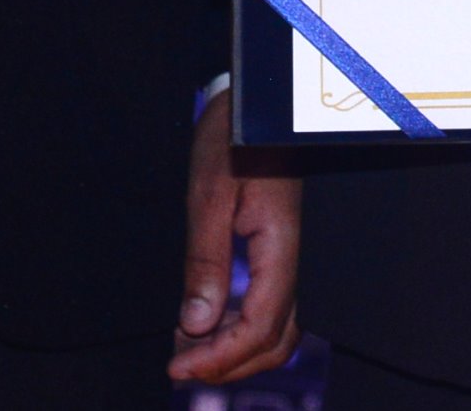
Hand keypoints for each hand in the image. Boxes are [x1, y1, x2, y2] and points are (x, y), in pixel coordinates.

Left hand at [171, 85, 298, 383]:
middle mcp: (292, 258)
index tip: (178, 368)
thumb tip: (196, 324)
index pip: (260, 325)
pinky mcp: (278, 252)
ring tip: (187, 350)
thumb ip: (206, 262)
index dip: (220, 357)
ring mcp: (288, 256)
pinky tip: (204, 322)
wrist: (252, 104)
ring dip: (234, 349)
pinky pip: (268, 306)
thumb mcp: (209, 196)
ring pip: (275, 328)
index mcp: (281, 244)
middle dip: (229, 364)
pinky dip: (238, 327)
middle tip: (180, 367)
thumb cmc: (232, 138)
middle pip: (275, 339)